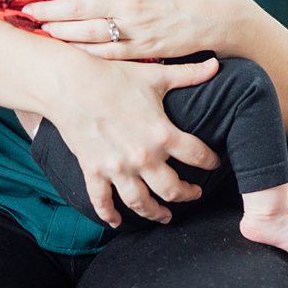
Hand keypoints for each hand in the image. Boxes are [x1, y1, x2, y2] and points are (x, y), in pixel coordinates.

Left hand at [22, 0, 247, 60]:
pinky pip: (110, 54)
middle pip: (82, 7)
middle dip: (51, 9)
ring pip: (90, 32)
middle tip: (27, 10)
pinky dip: (87, 52)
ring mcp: (139, 30)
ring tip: (41, 30)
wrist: (225, 17)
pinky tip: (70, 51)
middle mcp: (133, 5)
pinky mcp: (146, 51)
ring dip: (62, 31)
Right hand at [46, 55, 222, 226]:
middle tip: (194, 194)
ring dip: (155, 213)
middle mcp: (142, 157)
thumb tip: (216, 64)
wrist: (72, 85)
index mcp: (162, 134)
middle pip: (172, 189)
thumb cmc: (115, 77)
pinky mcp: (93, 171)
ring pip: (141, 203)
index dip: (210, 161)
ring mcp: (117, 168)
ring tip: (165, 216)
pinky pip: (102, 201)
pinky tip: (117, 222)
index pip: (197, 155)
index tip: (215, 163)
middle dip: (186, 195)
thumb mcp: (157, 77)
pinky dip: (109, 216)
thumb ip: (188, 74)